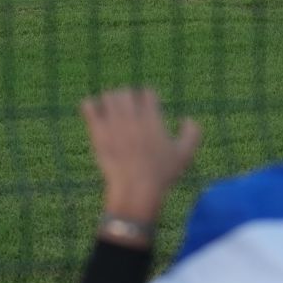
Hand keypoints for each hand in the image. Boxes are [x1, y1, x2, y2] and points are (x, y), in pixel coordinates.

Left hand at [81, 89, 200, 224]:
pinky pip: (89, 107)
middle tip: (129, 110)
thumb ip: (193, 133)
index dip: (149, 98)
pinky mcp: (98, 133)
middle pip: (127, 92)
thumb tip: (188, 119)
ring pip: (109, 96)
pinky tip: (95, 114)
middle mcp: (132, 117)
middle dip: (129, 98)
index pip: (147, 93)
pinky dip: (91, 106)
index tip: (148, 109)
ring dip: (111, 101)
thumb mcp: (185, 155)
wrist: (136, 191)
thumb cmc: (162, 175)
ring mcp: (114, 124)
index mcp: (152, 118)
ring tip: (113, 112)